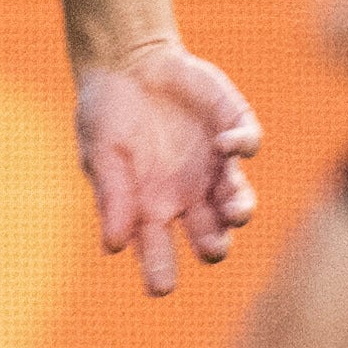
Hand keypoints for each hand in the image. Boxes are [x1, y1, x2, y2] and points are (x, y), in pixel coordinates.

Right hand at [75, 36, 261, 296]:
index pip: (159, 253)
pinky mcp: (233, 129)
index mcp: (150, 208)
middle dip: (215, 245)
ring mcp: (215, 166)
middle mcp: (188, 196)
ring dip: (239, 209)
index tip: (161, 285)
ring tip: (233, 207)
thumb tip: (113, 247)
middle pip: (212, 237)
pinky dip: (242, 147)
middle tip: (210, 243)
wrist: (127, 61)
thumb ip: (112, 195)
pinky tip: (225, 142)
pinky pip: (248, 146)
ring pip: (239, 203)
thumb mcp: (100, 152)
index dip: (160, 272)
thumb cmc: (105, 113)